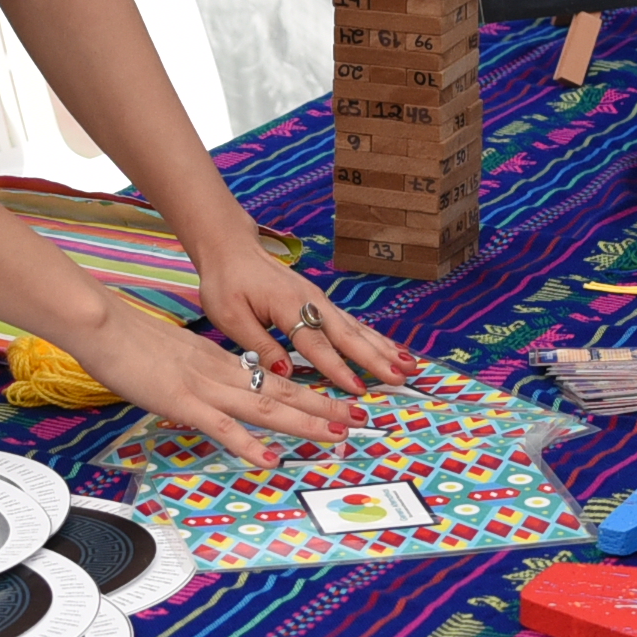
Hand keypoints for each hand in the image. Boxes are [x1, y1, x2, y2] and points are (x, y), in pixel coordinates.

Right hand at [71, 296, 364, 466]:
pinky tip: (270, 459)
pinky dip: (247, 444)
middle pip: (282, 392)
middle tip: (360, 419)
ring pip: (264, 407)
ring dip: (303, 423)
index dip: (309, 394)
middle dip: (323, 408)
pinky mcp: (183, 402)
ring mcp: (205, 388)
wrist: (105, 325)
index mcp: (220, 363)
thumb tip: (209, 392)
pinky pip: (221, 426)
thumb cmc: (130, 342)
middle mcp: (222, 374)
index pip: (274, 380)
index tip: (337, 404)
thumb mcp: (174, 358)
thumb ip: (196, 376)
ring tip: (336, 434)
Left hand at [190, 248, 402, 402]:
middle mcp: (311, 301)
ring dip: (384, 348)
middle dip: (376, 358)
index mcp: (287, 305)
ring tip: (410, 365)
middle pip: (348, 335)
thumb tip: (285, 372)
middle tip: (401, 377)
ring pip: (356, 328)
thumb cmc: (226, 282)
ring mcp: (319, 301)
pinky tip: (391, 350)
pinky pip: (351, 324)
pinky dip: (374, 338)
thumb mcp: (230, 317)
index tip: (358, 388)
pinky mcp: (320, 303)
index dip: (338, 368)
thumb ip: (259, 346)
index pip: (316, 343)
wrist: (232, 249)